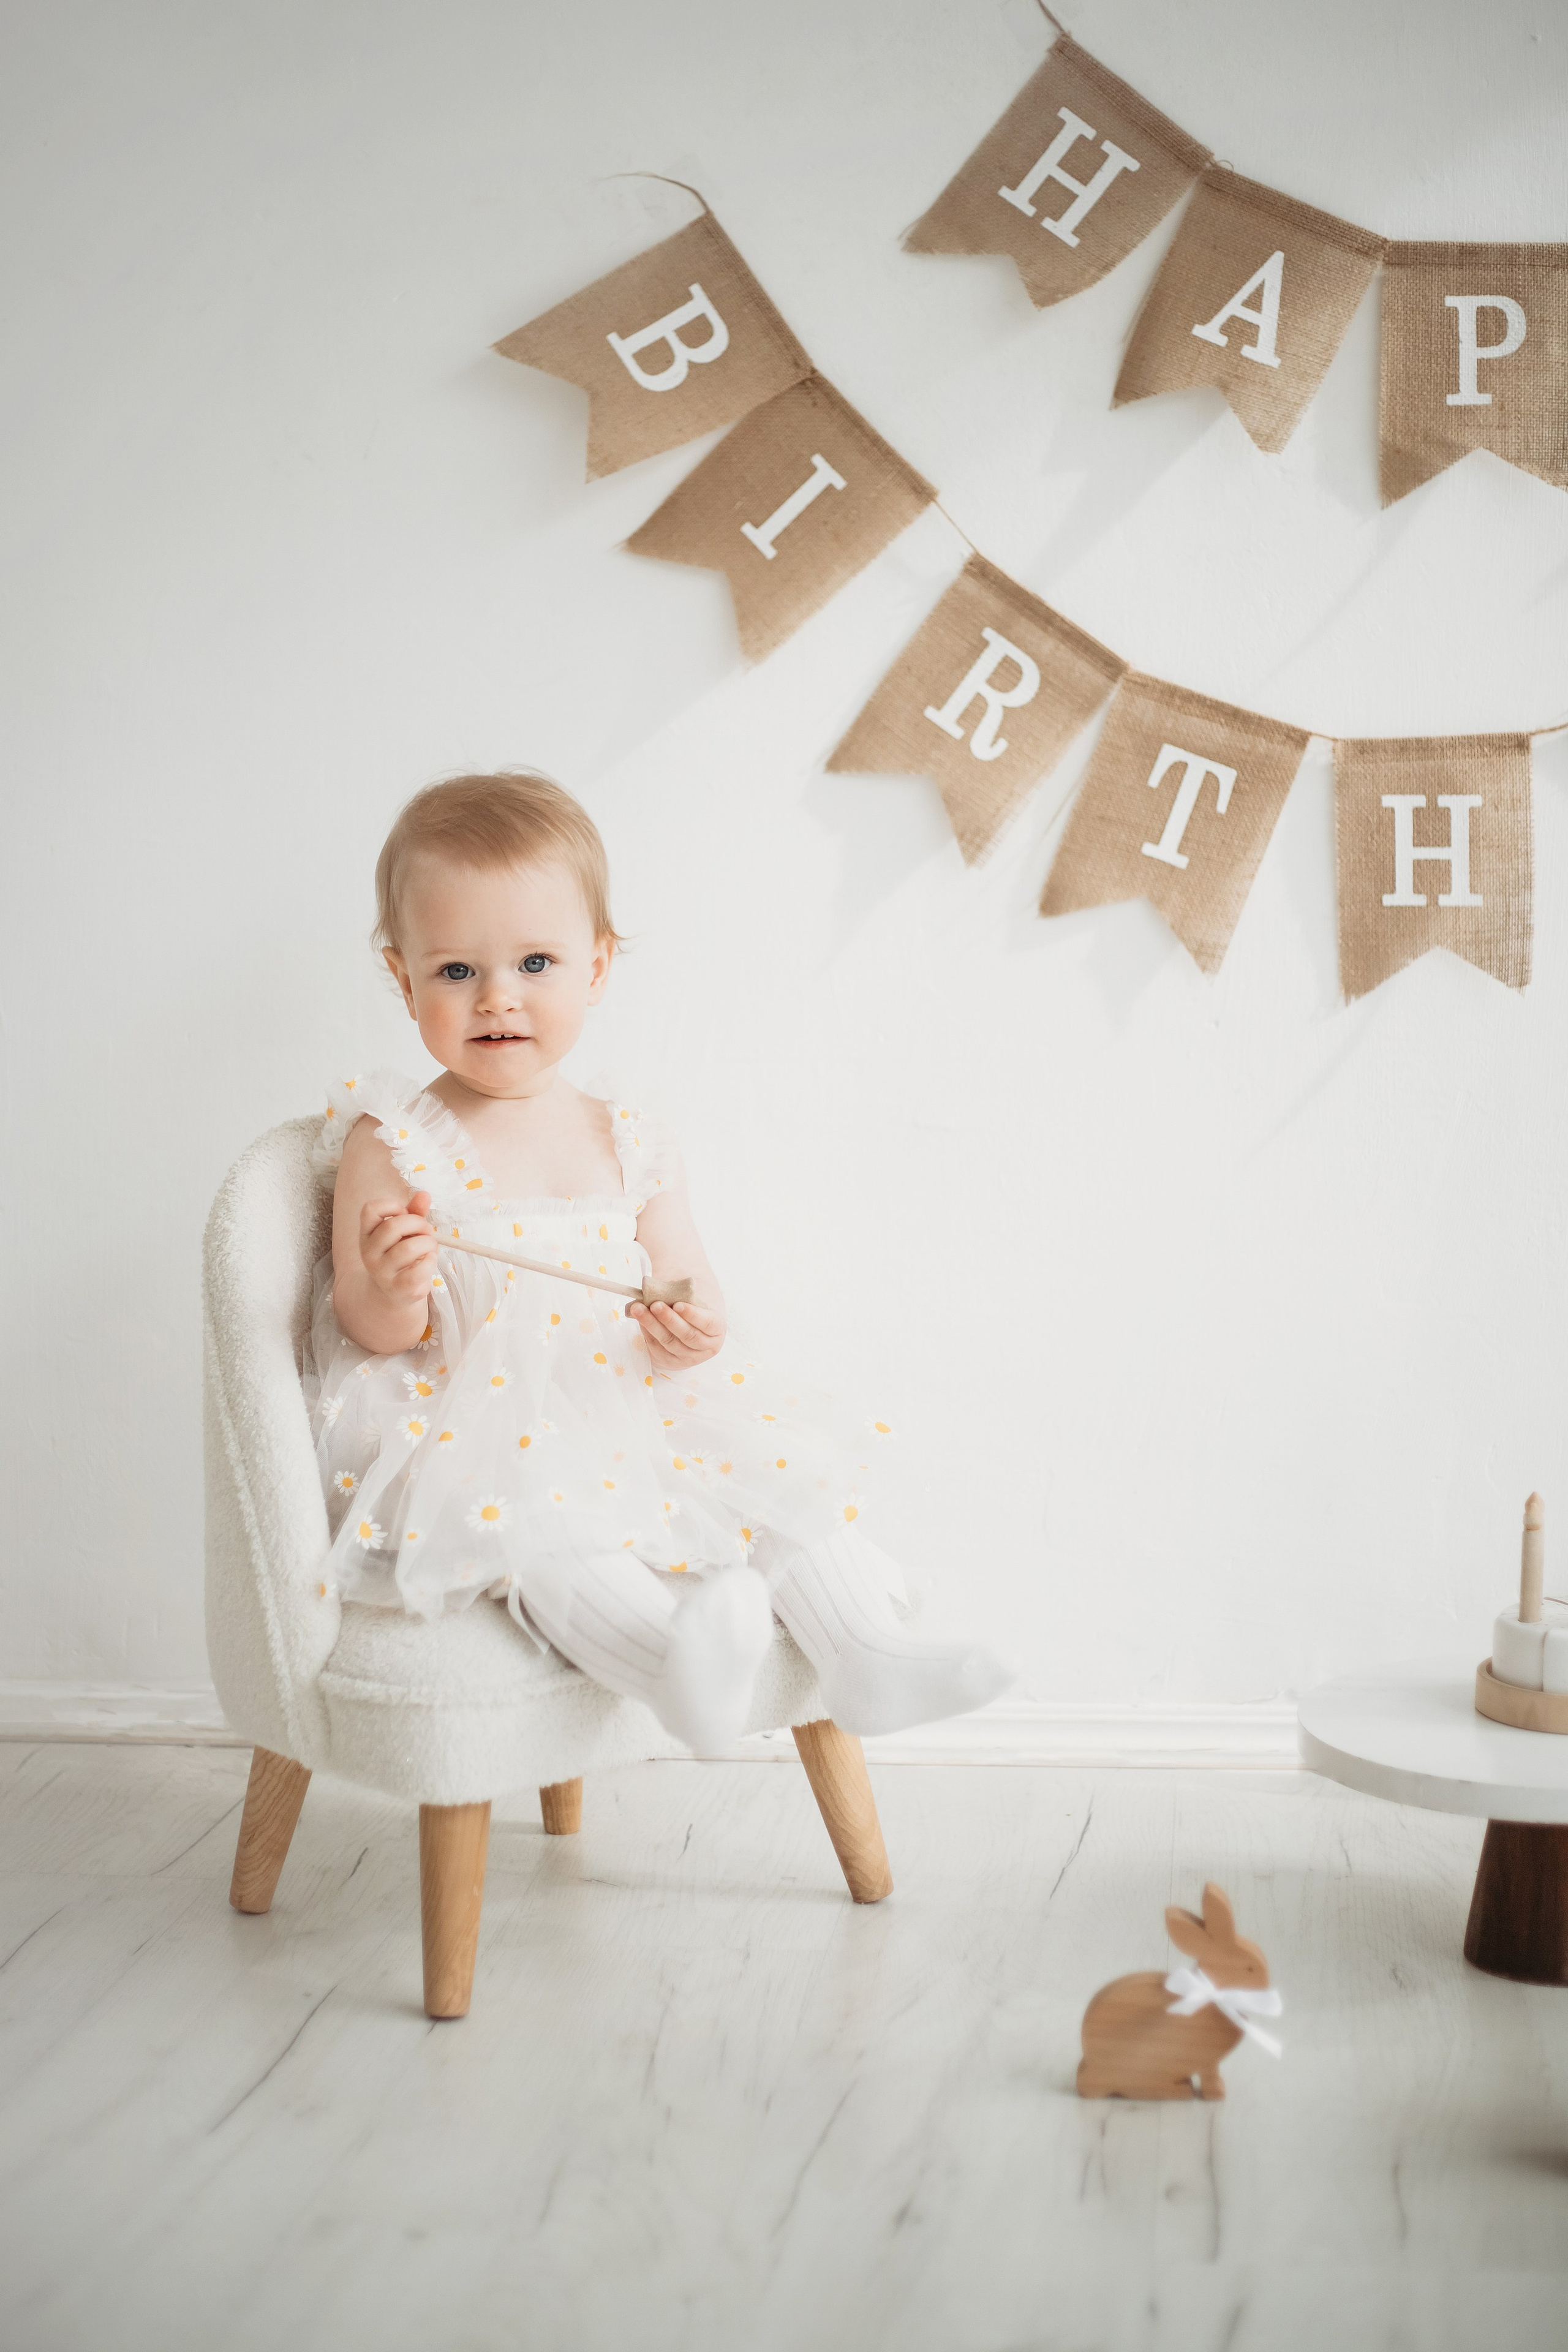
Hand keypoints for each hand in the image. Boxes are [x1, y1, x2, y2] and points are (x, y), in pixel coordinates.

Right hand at [360, 1189, 437, 1306]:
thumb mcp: (405, 1231)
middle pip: (393, 1226)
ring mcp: (381, 1272)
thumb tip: (425, 1194)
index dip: (392, 1205)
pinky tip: (430, 1260)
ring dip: (428, 1243)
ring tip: (431, 1247)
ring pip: (408, 1248)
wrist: (394, 1293)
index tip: (404, 1213)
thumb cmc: (401, 1255)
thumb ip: (414, 1212)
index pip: (369, 1209)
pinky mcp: (398, 1288)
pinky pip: (417, 1271)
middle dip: (419, 1224)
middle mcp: (369, 1252)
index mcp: (367, 1234)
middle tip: (427, 1231)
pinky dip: (430, 1261)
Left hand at [628, 1297, 724, 1372]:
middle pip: (687, 1335)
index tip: (677, 1304)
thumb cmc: (689, 1302)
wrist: (685, 1319)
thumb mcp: (690, 1294)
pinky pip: (658, 1350)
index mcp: (717, 1329)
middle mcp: (706, 1347)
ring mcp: (689, 1358)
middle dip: (669, 1320)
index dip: (693, 1315)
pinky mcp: (671, 1362)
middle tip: (655, 1305)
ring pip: (670, 1343)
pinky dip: (647, 1334)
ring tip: (639, 1309)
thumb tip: (654, 1288)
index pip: (708, 1323)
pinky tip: (641, 1321)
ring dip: (653, 1325)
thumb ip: (678, 1290)